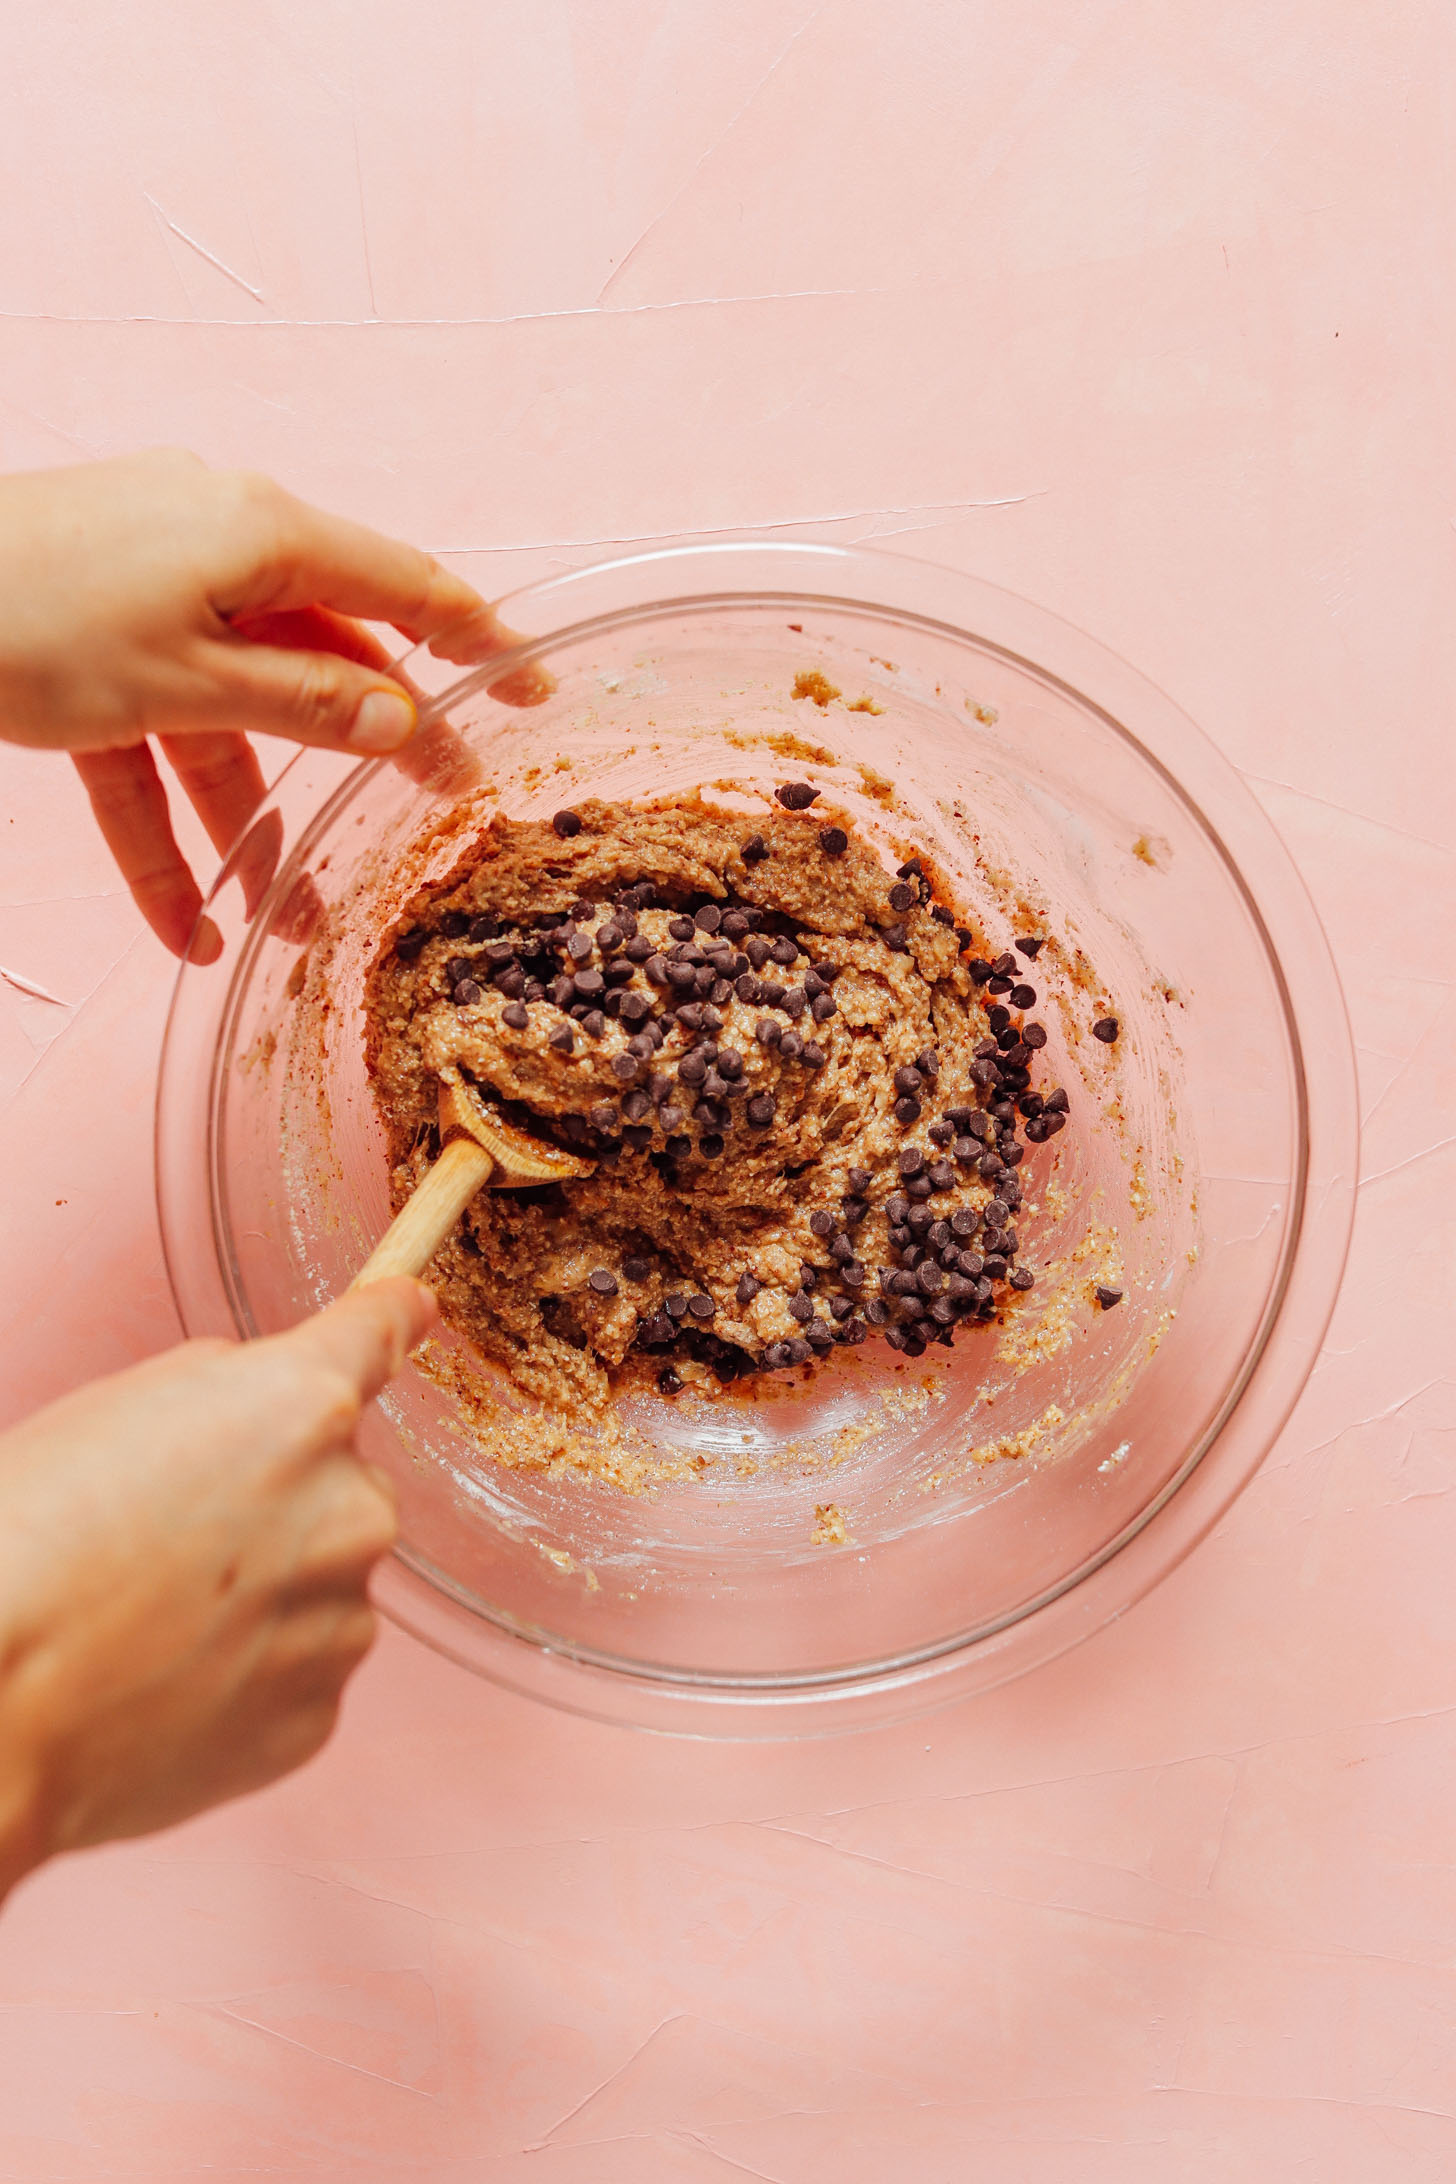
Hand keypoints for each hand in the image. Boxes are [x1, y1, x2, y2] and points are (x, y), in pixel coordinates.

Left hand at [0, 450, 546, 957]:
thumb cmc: (30, 613)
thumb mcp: (186, 677)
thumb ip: (303, 703)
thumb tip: (400, 718)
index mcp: (261, 535)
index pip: (403, 589)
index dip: (479, 641)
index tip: (535, 685)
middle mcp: (218, 554)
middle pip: (322, 664)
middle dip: (371, 753)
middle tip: (441, 810)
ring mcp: (154, 598)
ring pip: (229, 724)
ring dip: (253, 825)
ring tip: (291, 924)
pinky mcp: (93, 646)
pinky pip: (150, 745)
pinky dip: (164, 830)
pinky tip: (183, 925)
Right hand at [0, 1278, 436, 1896]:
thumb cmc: (30, 1538)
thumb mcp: (122, 1405)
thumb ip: (231, 1390)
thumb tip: (282, 1408)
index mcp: (305, 1409)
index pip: (375, 1337)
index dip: (388, 1318)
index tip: (408, 1310)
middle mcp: (351, 1511)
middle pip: (343, 1486)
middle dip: (282, 1503)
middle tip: (172, 1537)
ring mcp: (341, 1622)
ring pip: (322, 1587)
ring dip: (265, 1595)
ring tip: (152, 1622)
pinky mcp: (316, 1717)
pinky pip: (296, 1672)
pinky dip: (247, 1675)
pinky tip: (165, 1681)